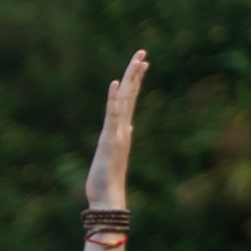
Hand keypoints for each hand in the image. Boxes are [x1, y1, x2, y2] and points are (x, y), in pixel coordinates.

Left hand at [86, 51, 147, 209]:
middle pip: (131, 95)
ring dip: (130, 79)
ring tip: (138, 59)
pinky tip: (115, 83)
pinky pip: (113, 115)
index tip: (141, 63)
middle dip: (136, 73)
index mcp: (122, 131)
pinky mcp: (109, 140)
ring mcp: (118, 133)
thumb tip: (128, 127)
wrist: (108, 199)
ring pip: (126, 101)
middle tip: (143, 52)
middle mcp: (123, 129)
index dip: (135, 81)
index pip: (130, 100)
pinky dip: (114, 99)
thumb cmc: (107, 181)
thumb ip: (120, 138)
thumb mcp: (112, 153)